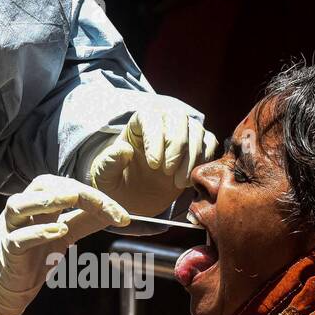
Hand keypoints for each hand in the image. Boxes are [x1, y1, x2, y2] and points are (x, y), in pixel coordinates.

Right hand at [0, 174, 128, 314]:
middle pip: (43, 186)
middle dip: (74, 191)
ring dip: (47, 200)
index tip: (122, 215)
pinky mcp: (7, 252)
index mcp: (38, 204)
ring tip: (72, 198)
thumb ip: (84, 221)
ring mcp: (11, 230)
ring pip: (19, 205)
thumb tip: (115, 213)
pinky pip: (18, 238)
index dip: (94, 196)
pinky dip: (38, 233)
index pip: (65, 186)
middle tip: (101, 203)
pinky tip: (58, 232)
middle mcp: (22, 211)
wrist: (5, 288)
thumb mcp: (63, 235)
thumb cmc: (32, 258)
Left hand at [87, 106, 217, 215]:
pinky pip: (209, 144)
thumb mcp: (105, 177)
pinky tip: (189, 180)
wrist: (134, 197)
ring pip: (196, 131)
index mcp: (138, 123)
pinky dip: (204, 161)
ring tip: (178, 183)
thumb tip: (124, 150)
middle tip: (167, 173)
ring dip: (191, 158)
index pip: (150, 116)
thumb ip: (109, 163)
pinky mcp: (197, 146)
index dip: (155, 138)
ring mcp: (182, 132)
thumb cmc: (117, 183)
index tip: (153, 164)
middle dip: (176, 147)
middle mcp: (162, 121)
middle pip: (178, 118)